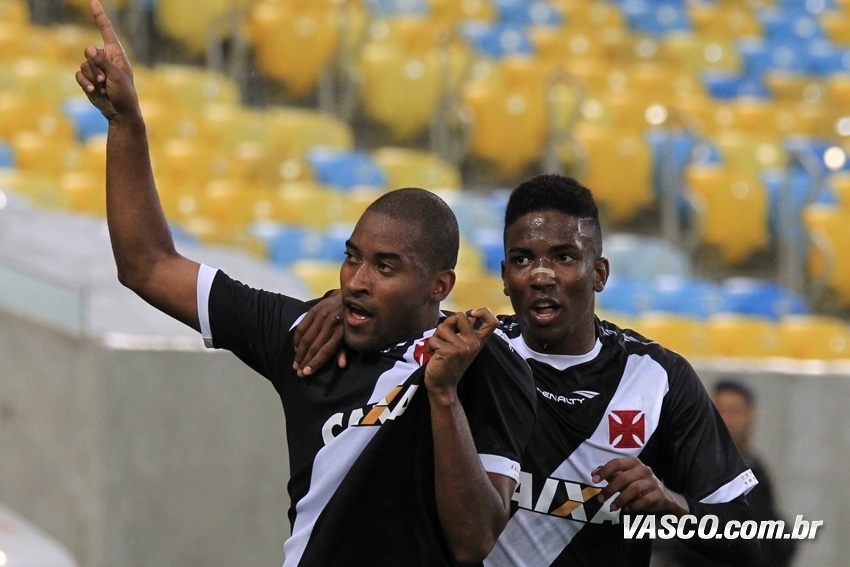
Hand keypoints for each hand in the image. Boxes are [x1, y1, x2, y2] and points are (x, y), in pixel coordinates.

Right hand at [74, 0, 138, 120]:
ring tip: (102, 87)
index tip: (94, 1)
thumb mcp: (117, 76)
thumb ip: (103, 61)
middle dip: (95, 67)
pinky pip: (79, 74)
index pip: (106, 30)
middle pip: (88, 52)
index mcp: (116, 53)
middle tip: (105, 81)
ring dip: (91, 78)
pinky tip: (93, 91)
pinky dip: (84, 83)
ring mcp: (96, 69)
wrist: (120, 112)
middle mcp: (105, 58)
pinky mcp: (88, 79)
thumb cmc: (125, 94)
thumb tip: (89, 48)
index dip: (99, 16)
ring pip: (83, 64)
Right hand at [293, 291, 345, 376]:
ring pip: (306, 338)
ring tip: (295, 364)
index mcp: (342, 332)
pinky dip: (297, 338)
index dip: (315, 363)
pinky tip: (296, 348)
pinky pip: (302, 326)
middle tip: (298, 372)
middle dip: (305, 361)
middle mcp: (331, 324)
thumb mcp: (353, 337)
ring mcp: (322, 316)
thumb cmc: (352, 322)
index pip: (325, 351)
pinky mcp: (314, 309)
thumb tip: (341, 365)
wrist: (350, 296)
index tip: (306, 372)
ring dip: (299, 352)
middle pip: (314, 346)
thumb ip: (346, 350)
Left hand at [424, 308, 497, 400]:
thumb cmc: (451, 364)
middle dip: (448, 323)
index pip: (492, 322)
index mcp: (478, 341)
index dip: (484, 312)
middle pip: (460, 316)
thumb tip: (470, 316)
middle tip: (445, 337)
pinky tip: (434, 355)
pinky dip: (430, 346)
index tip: (473, 314)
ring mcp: (462, 347)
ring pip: (442, 327)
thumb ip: (467, 331)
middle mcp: (473, 343)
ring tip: (439, 349)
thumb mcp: (464, 347)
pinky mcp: (449, 352)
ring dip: (436, 337)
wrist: (443, 385)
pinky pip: (434, 339)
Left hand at [592, 457, 687, 514]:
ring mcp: (652, 481)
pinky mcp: (658, 493)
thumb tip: (594, 472)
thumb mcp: (624, 478)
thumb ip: (610, 474)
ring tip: (612, 508)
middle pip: (624, 477)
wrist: (661, 496)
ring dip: (620, 499)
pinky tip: (626, 510)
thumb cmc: (638, 485)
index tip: (594, 480)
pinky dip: (634, 506)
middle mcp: (644, 469)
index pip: (617, 463)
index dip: (604, 471)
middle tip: (600, 499)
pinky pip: (645, 499)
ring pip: (634, 489)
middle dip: (610, 489)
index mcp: (633, 462)